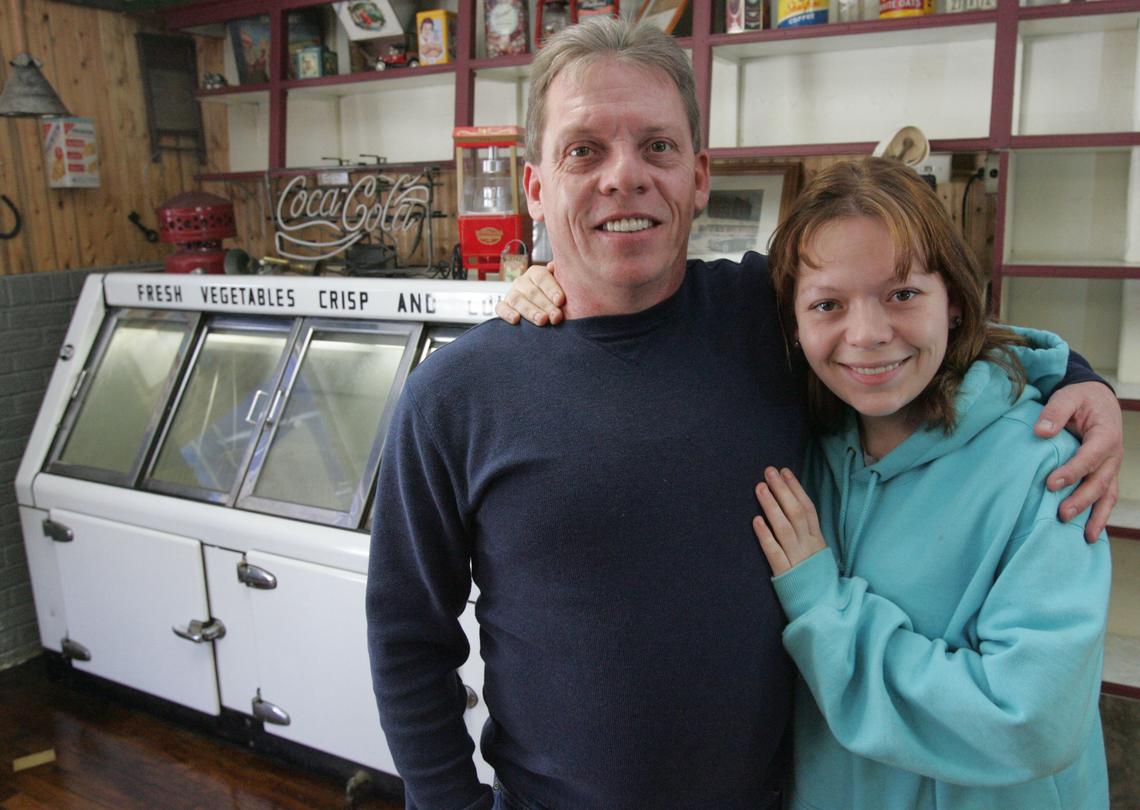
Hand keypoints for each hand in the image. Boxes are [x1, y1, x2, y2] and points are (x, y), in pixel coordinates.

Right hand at [494, 262, 565, 325]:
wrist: (541, 309)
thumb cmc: (554, 298)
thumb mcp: (561, 285)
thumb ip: (563, 277)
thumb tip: (556, 266)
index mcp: (536, 273)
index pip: (542, 278)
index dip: (552, 289)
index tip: (560, 301)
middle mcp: (522, 282)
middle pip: (532, 292)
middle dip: (545, 305)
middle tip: (556, 317)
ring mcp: (511, 294)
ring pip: (517, 300)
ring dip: (530, 311)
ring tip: (542, 320)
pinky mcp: (503, 306)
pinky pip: (501, 308)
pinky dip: (507, 313)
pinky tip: (516, 319)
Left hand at [752, 466, 826, 575]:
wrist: (824, 611)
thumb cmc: (817, 581)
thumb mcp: (819, 555)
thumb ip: (809, 535)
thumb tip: (795, 511)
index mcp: (818, 540)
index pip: (808, 508)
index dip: (796, 488)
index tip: (785, 471)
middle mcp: (809, 546)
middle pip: (795, 512)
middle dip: (782, 490)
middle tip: (768, 471)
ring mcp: (797, 559)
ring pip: (784, 527)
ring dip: (771, 505)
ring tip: (759, 487)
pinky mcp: (785, 574)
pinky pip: (774, 552)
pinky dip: (765, 535)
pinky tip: (755, 520)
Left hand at [1034, 381, 1122, 540]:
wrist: (1097, 398)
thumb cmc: (1080, 398)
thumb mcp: (1068, 397)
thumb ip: (1055, 411)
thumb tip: (1041, 432)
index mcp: (1105, 434)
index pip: (1090, 457)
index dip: (1072, 472)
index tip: (1050, 483)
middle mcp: (1113, 454)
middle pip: (1100, 482)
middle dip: (1082, 500)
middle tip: (1062, 515)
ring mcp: (1111, 467)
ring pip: (1107, 495)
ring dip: (1096, 515)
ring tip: (1085, 537)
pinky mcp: (1105, 474)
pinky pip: (1106, 497)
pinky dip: (1100, 514)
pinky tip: (1090, 533)